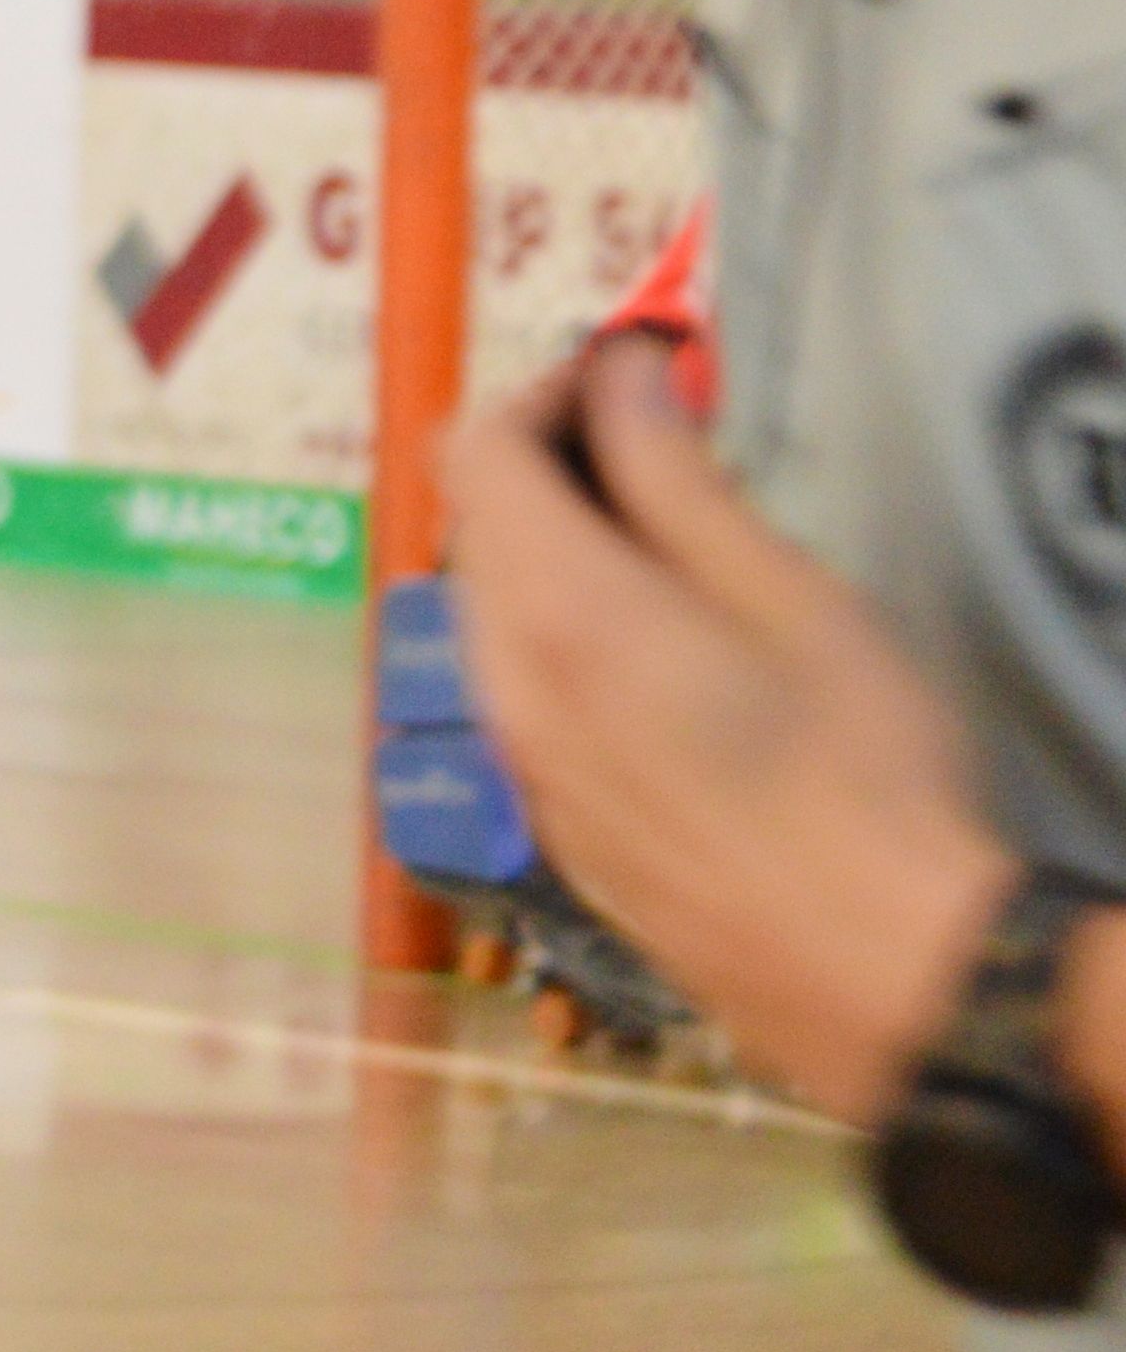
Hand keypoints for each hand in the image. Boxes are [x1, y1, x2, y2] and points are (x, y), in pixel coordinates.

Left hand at [435, 332, 1003, 1114]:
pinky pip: (524, 696)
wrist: (876, 973)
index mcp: (554, 612)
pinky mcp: (555, 822)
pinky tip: (669, 651)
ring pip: (494, 614)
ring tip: (678, 546)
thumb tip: (621, 382)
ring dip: (560, 555)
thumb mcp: (787, 593)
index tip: (628, 378)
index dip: (542, 391)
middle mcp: (504, 687)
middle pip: (475, 529)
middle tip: (663, 448)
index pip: (474, 449)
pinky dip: (568, 639)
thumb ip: (677, 478)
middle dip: (551, 468)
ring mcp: (520, 765)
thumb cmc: (860, 775)